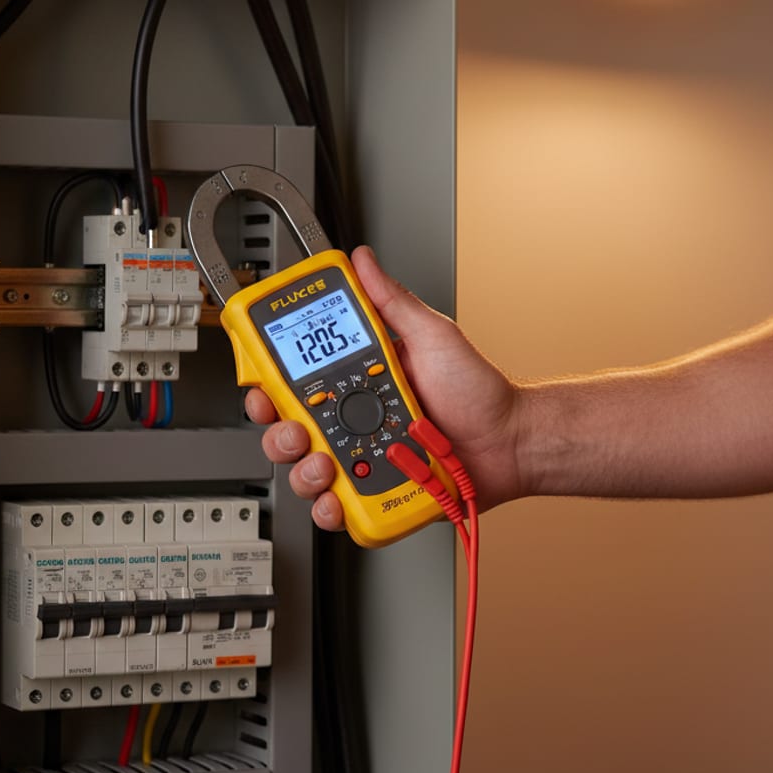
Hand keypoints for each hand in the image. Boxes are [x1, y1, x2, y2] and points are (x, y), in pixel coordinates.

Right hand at [245, 245, 522, 530]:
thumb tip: (364, 263)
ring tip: (329, 465)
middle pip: (287, 433)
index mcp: (354, 383)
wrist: (507, 442)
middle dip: (280, 434)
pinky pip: (337, 509)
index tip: (265, 388)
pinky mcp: (374, 496)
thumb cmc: (476, 391)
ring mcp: (360, 461)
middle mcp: (351, 423)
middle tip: (300, 430)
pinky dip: (332, 508)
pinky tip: (343, 496)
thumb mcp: (431, 335)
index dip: (268, 388)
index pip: (293, 384)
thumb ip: (393, 301)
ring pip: (304, 474)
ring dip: (304, 473)